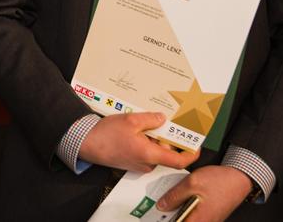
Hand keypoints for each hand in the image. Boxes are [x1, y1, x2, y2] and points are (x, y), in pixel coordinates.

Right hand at [77, 113, 199, 172]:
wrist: (86, 143)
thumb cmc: (105, 135)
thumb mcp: (131, 121)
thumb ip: (151, 119)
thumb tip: (163, 119)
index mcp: (149, 154)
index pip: (178, 161)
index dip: (191, 154)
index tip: (196, 145)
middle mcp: (146, 163)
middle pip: (167, 152)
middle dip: (168, 137)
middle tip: (165, 121)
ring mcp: (139, 163)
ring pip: (156, 151)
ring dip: (156, 137)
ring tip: (147, 122)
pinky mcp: (132, 161)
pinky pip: (146, 151)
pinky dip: (147, 140)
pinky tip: (138, 128)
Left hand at [155, 166, 254, 221]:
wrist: (240, 178)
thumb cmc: (220, 181)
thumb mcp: (192, 183)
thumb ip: (174, 196)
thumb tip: (161, 206)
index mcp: (198, 220)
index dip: (166, 220)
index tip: (154, 216)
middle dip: (170, 215)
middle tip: (162, 205)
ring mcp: (208, 220)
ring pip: (187, 218)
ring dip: (177, 211)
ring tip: (170, 200)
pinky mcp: (210, 215)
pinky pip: (193, 215)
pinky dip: (185, 208)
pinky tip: (181, 198)